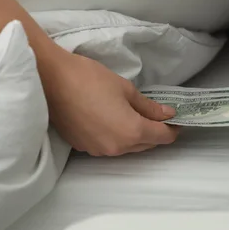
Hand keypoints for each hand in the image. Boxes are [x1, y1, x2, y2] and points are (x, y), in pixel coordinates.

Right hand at [39, 48, 179, 155]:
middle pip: (145, 145)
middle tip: (159, 115)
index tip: (177, 119)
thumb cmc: (90, 79)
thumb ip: (149, 107)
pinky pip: (108, 145)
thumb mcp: (126, 89)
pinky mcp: (83, 147)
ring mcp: (98, 150)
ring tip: (136, 116)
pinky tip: (113, 119)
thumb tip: (167, 114)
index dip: (173, 129)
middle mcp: (116, 148)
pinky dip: (116, 136)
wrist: (51, 80)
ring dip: (135, 135)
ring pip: (126, 147)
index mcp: (131, 132)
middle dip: (155, 132)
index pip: (162, 137)